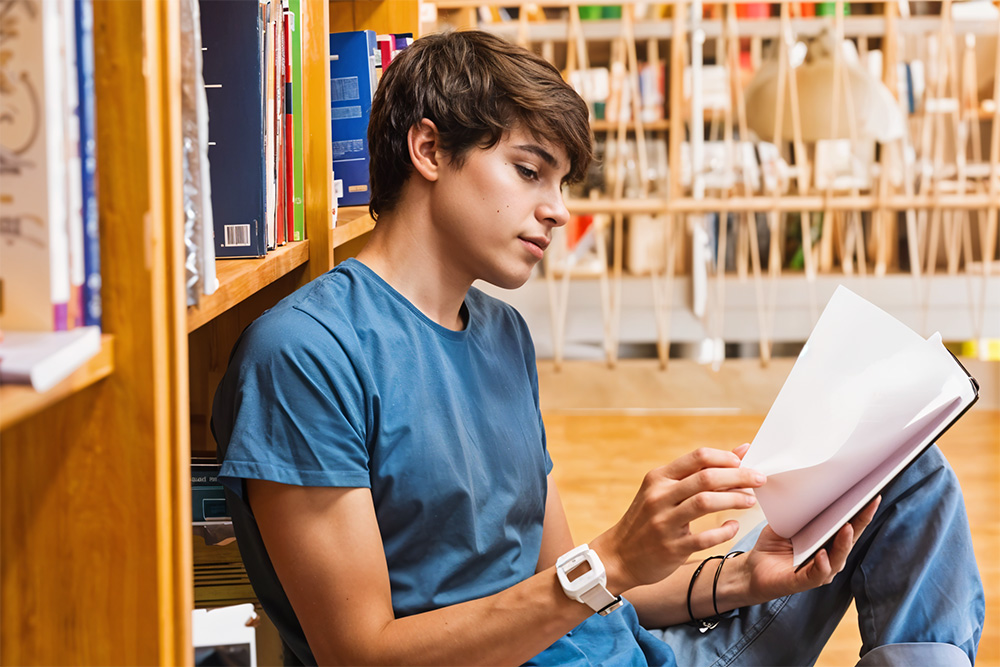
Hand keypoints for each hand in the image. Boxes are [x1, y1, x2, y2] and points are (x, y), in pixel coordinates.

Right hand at [592, 447, 767, 593]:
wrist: (618, 555)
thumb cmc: (648, 519)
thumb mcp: (664, 490)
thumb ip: (699, 472)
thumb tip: (741, 451)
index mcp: (658, 478)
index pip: (698, 457)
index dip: (726, 457)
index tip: (745, 462)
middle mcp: (659, 496)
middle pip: (706, 477)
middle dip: (739, 476)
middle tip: (759, 479)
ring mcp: (664, 522)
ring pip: (706, 502)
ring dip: (734, 499)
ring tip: (750, 500)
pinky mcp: (671, 548)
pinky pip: (705, 537)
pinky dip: (724, 531)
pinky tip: (733, 527)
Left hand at [739, 488, 879, 603]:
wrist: (754, 568)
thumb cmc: (774, 544)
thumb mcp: (788, 522)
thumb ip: (802, 510)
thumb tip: (812, 486)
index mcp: (829, 540)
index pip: (850, 524)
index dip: (863, 511)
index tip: (873, 493)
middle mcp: (831, 556)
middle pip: (850, 538)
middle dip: (861, 521)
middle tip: (868, 503)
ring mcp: (821, 570)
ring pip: (838, 557)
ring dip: (843, 543)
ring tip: (846, 527)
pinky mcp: (806, 581)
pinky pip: (818, 573)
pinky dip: (822, 564)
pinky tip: (823, 554)